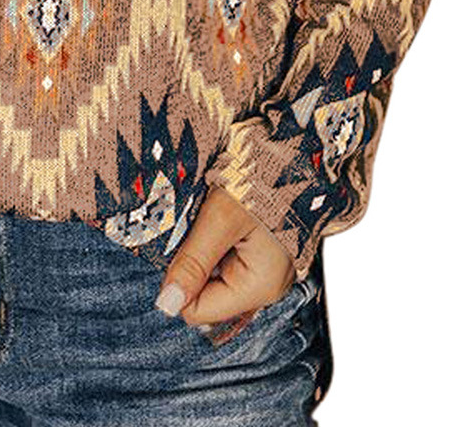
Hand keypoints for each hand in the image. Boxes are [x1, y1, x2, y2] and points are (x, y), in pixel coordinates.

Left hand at [155, 185, 296, 324]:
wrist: (296, 151)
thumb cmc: (266, 180)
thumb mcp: (221, 218)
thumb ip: (193, 262)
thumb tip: (167, 304)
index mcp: (259, 286)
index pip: (197, 310)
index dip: (178, 281)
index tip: (180, 242)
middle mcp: (264, 285)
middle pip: (204, 292)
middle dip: (191, 261)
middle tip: (198, 223)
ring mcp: (262, 268)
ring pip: (210, 272)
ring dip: (200, 246)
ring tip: (210, 213)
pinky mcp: (258, 251)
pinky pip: (222, 255)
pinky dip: (213, 236)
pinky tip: (219, 212)